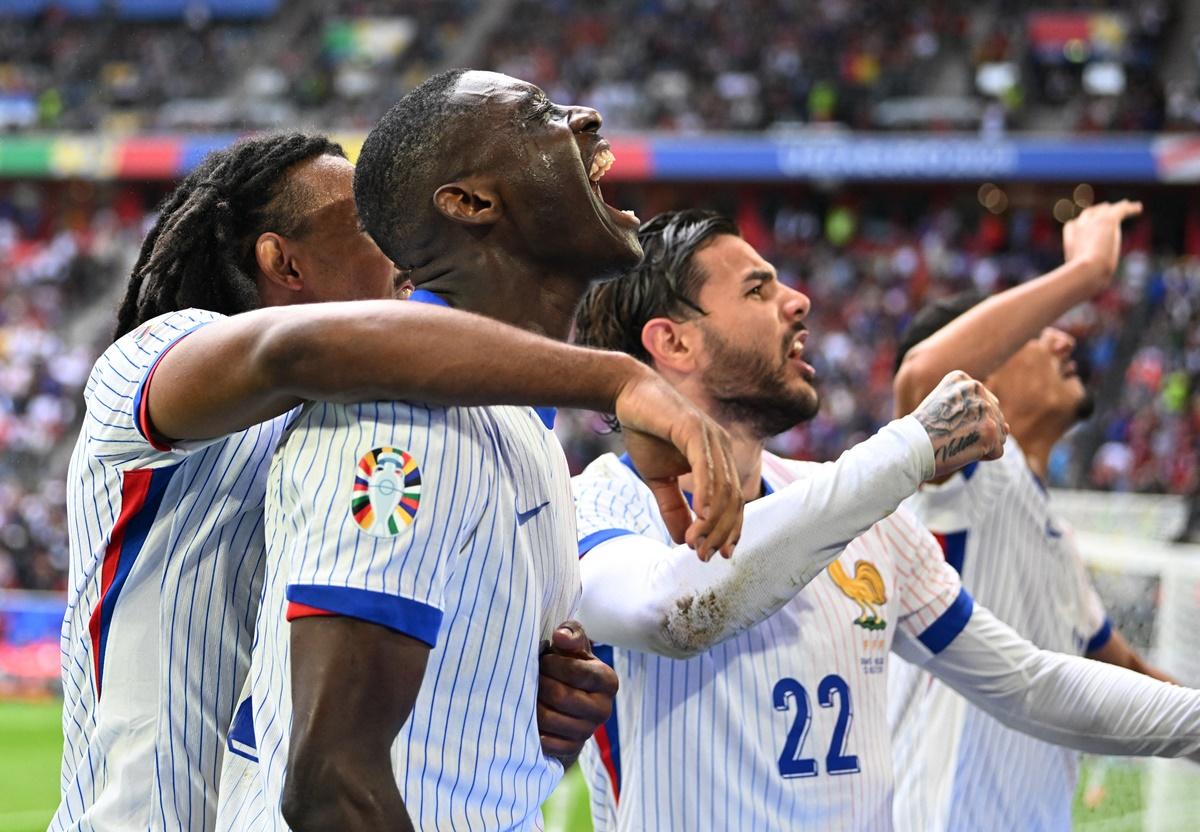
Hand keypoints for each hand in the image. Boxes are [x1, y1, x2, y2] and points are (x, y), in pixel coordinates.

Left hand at [538, 621, 618, 764]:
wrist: (568, 702)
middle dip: (540, 683)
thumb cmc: (569, 665)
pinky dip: (533, 729)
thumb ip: (571, 633)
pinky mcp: (573, 748)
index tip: (544, 660)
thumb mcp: (573, 645)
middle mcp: (604, 709)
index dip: (552, 664)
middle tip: (532, 677)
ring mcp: (589, 731)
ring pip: (549, 719)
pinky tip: (530, 716)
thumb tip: (560, 637)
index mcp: (608, 681)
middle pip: (560, 696)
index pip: (575, 672)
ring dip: (532, 704)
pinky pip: (547, 741)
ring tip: (529, 693)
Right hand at [614, 365, 742, 560]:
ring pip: (722, 488)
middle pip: (734, 499)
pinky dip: (706, 493)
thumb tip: (682, 541)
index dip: (729, 531)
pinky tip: (701, 515)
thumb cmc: (646, 432)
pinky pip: (706, 467)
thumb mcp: (659, 478)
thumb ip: (673, 507)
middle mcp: (722, 448)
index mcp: (719, 459)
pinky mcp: (694, 429)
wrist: (628, 395)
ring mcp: (711, 438)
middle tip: (704, 556)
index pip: (735, 501)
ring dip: (712, 521)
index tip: (717, 555)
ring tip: (696, 542)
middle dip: (721, 532)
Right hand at [912, 371, 1008, 478]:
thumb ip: (977, 412)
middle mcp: (975, 387)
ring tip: (955, 441)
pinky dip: (981, 457)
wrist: (909, 447)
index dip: (966, 421)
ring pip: (997, 435)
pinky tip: (962, 451)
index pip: (983, 404)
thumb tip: (1008, 428)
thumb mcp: (944, 410)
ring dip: (978, 444)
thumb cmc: (922, 433)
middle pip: (993, 418)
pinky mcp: (990, 430)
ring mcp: (984, 408)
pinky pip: (997, 451)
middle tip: (950, 435)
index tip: (945, 423)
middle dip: (975, 433)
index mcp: (961, 378)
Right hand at [1062, 200, 1142, 287]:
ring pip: (1106, 209)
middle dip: (1097, 211)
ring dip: (1116, 207)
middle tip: (1106, 210)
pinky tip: (1139, 208)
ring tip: (1126, 206)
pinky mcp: (1108, 220)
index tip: (1086, 225)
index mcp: (1070, 240)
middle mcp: (1080, 227)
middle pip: (1089, 214)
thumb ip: (1080, 278)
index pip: (1073, 225)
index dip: (1080, 224)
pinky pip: (1121, 209)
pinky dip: (1130, 208)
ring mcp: (1093, 222)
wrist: (1088, 272)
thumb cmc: (1082, 279)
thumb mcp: (1078, 278)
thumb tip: (1078, 291)